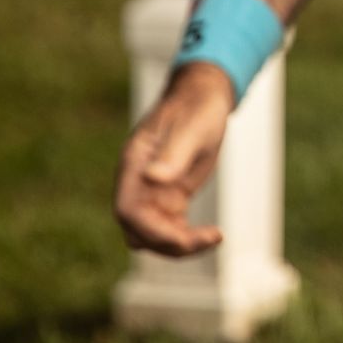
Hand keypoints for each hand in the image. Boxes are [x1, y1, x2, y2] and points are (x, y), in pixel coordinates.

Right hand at [113, 61, 234, 255]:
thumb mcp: (191, 128)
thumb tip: (152, 178)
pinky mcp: (168, 198)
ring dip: (177, 245)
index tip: (184, 237)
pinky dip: (185, 237)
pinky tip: (213, 234)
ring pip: (151, 235)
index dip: (151, 230)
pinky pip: (168, 228)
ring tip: (215, 236)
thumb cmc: (197, 108)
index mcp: (134, 164)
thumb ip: (173, 153)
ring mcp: (151, 192)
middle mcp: (137, 182)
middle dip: (168, 243)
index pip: (127, 210)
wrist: (203, 98)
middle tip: (210, 238)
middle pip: (137, 231)